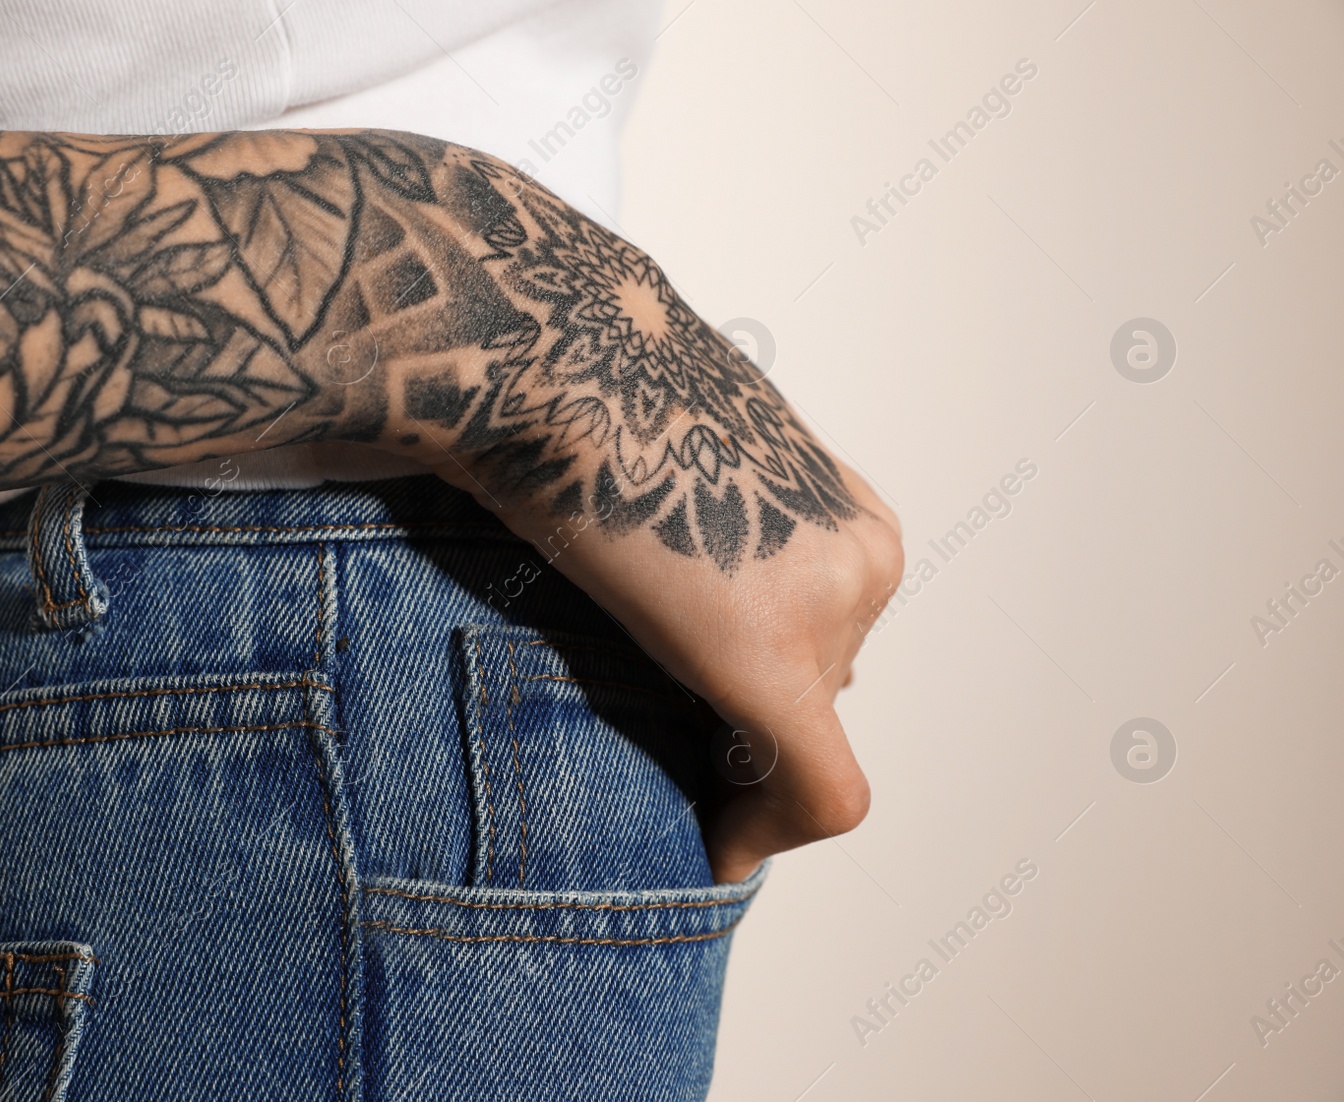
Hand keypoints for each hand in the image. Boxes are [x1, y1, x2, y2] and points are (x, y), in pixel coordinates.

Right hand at [389, 152, 904, 881]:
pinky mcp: (774, 658)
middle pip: (817, 685)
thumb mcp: (674, 450)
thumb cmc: (581, 375)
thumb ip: (706, 524)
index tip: (700, 724)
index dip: (761, 694)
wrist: (543, 341)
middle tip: (646, 711)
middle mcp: (860, 558)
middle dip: (742, 715)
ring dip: (731, 752)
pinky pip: (817, 790)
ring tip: (634, 720)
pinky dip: (767, 838)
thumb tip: (669, 589)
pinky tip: (716, 855)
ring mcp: (828, 607)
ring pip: (802, 738)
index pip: (826, 637)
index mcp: (841, 508)